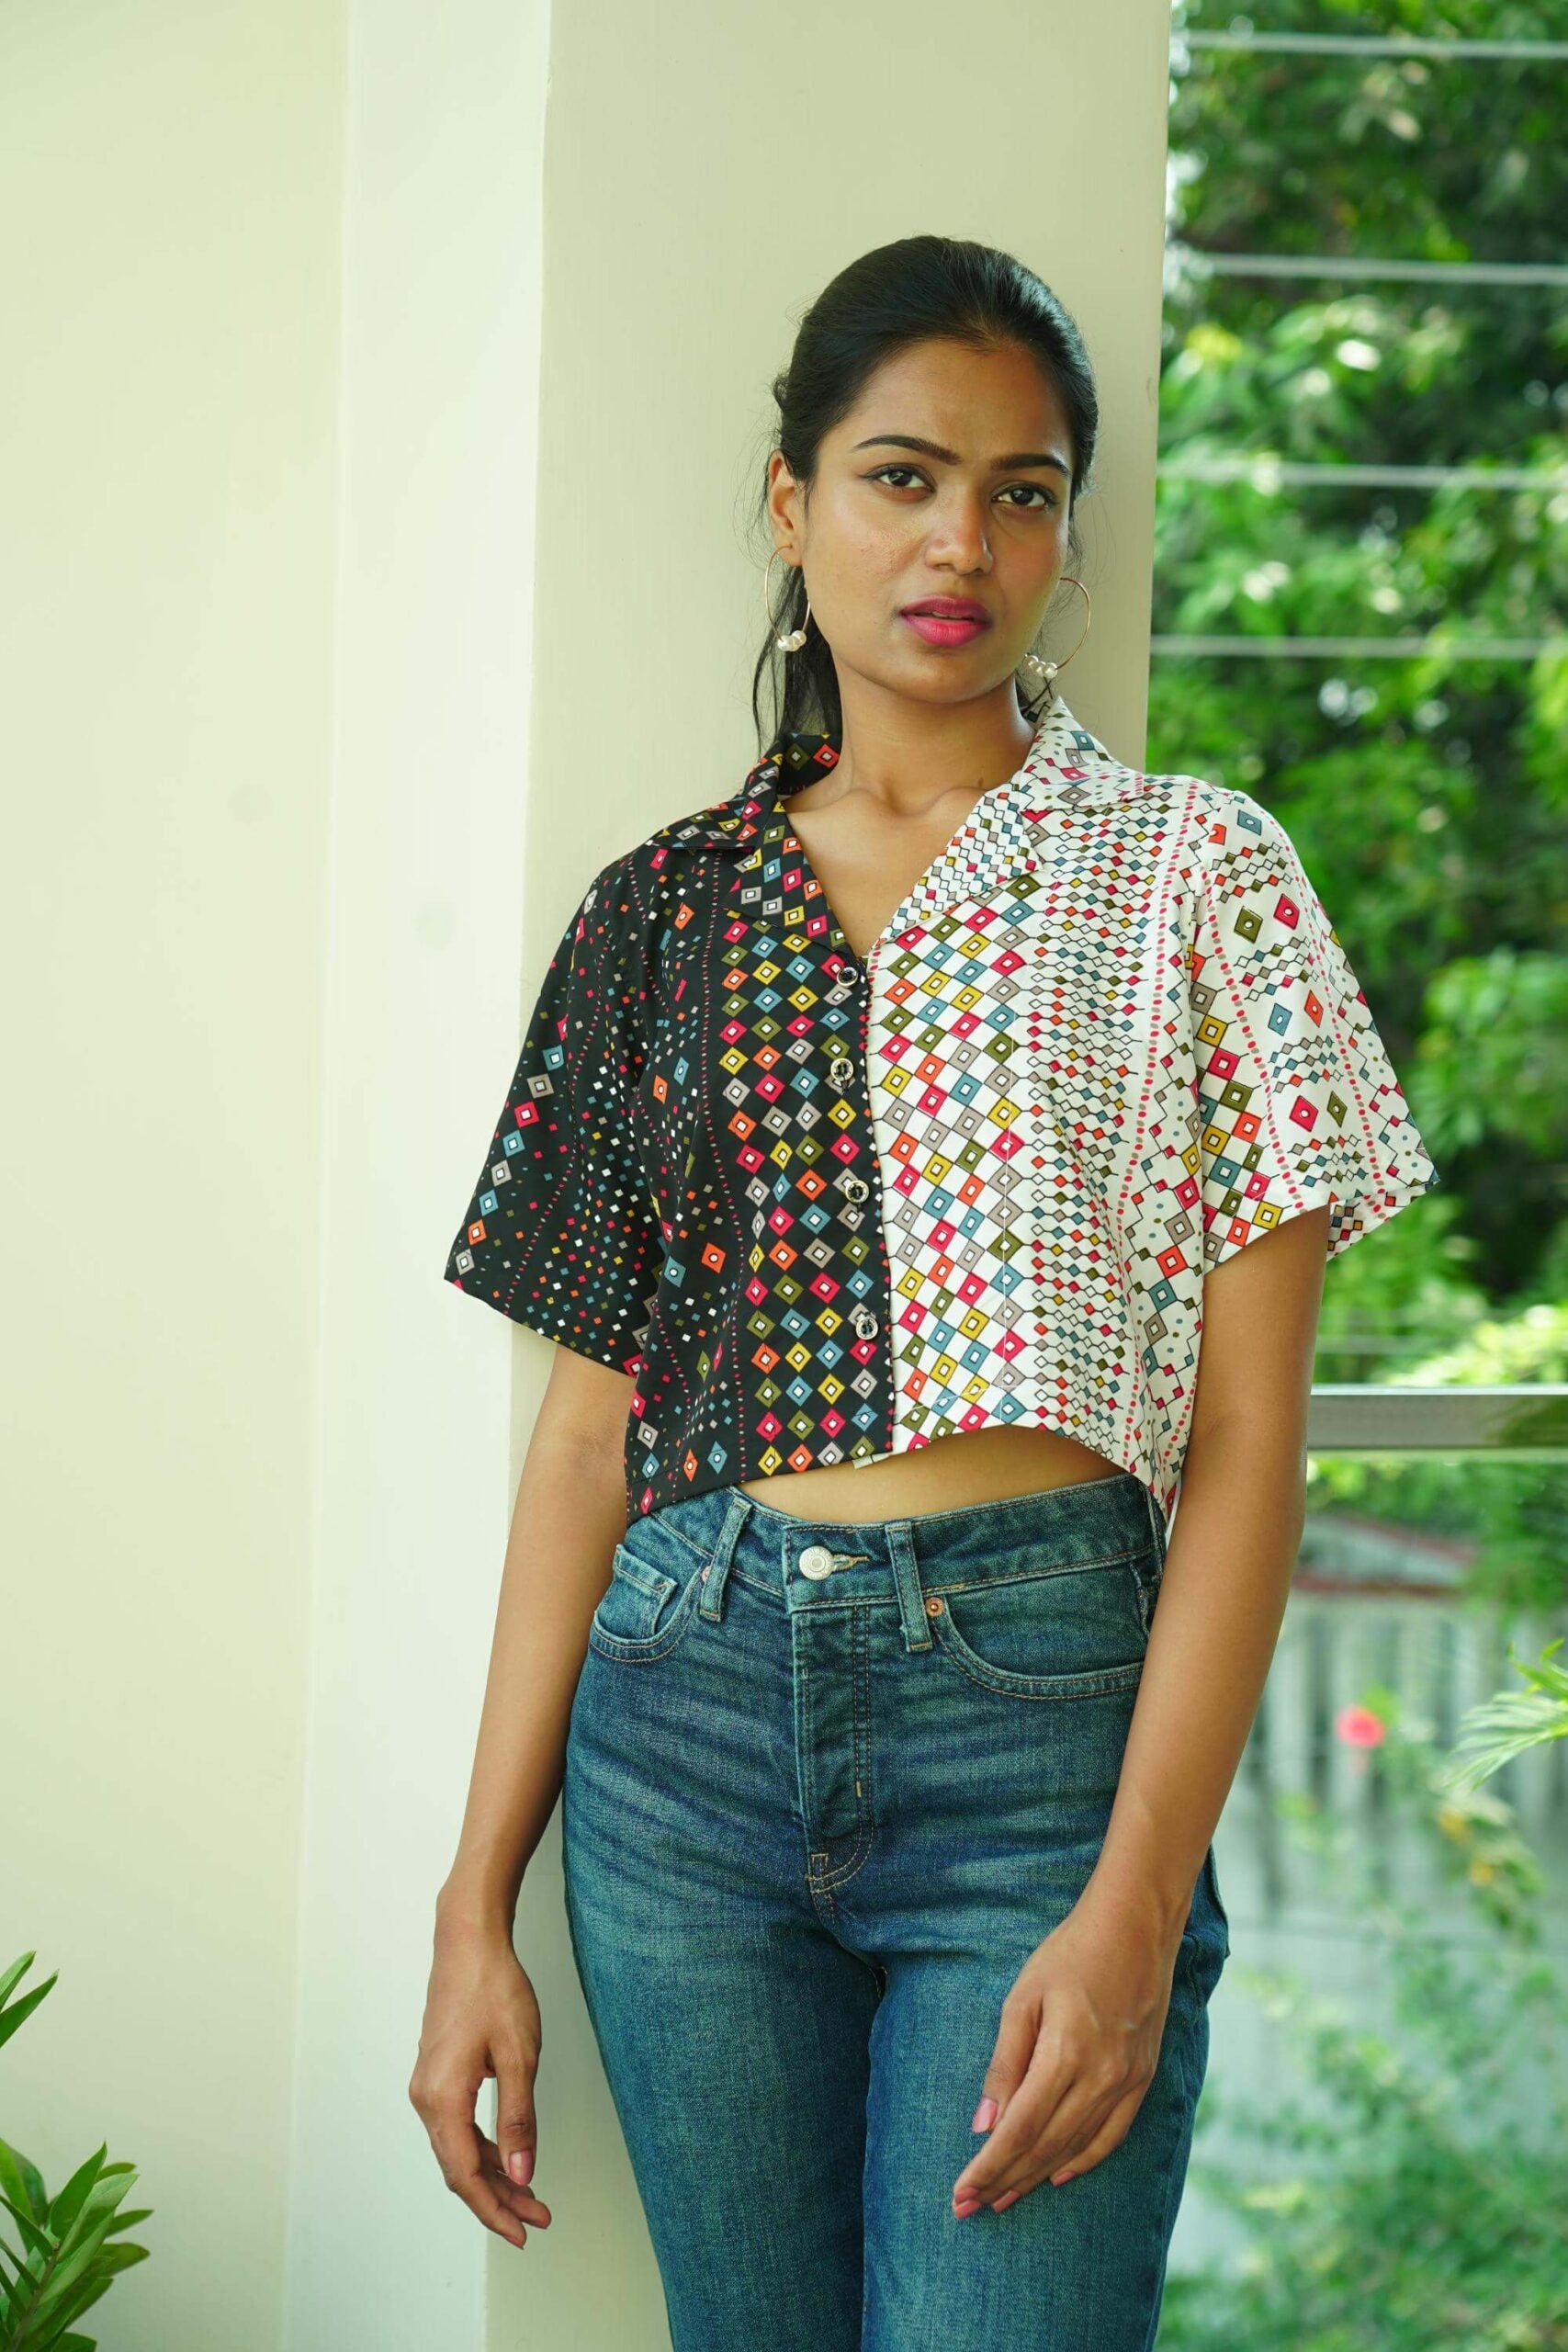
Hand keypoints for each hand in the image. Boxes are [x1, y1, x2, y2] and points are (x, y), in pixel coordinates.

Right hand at [409, 1912, 553, 2248]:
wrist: (468, 1942)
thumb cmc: (494, 1989)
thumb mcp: (519, 2055)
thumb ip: (519, 2119)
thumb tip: (522, 2174)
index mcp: (442, 2099)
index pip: (465, 2175)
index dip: (494, 2210)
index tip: (523, 2232)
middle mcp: (426, 2098)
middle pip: (460, 2167)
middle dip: (499, 2197)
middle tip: (538, 2216)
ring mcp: (428, 2086)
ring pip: (458, 2148)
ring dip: (493, 2174)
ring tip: (531, 2193)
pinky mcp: (437, 2074)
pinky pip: (457, 2126)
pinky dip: (483, 2147)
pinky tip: (508, 2154)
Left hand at [950, 1883, 1182, 2217]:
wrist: (1135, 1927)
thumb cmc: (1069, 1954)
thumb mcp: (1023, 1998)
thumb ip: (1004, 2064)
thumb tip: (983, 2123)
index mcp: (1064, 2054)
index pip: (1019, 2129)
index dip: (988, 2166)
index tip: (960, 2192)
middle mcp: (1101, 2078)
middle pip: (1045, 2146)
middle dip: (1004, 2180)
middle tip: (970, 2208)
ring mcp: (1127, 2082)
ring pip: (1076, 2148)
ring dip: (1037, 2177)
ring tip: (1004, 2199)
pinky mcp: (1143, 2080)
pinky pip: (1112, 2136)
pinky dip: (1083, 2160)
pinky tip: (1058, 2176)